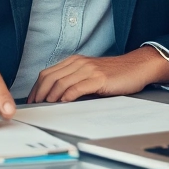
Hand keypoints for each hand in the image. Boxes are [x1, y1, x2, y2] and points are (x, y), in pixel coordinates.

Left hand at [28, 47, 168, 103]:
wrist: (136, 67)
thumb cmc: (114, 73)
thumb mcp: (90, 74)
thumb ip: (75, 80)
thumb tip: (56, 97)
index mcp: (74, 61)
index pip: (47, 73)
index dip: (36, 88)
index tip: (32, 100)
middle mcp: (79, 63)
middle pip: (50, 78)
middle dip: (39, 93)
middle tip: (36, 106)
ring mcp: (88, 70)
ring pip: (61, 82)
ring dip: (50, 96)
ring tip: (46, 106)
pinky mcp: (98, 78)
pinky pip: (77, 87)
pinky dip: (67, 96)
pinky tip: (63, 102)